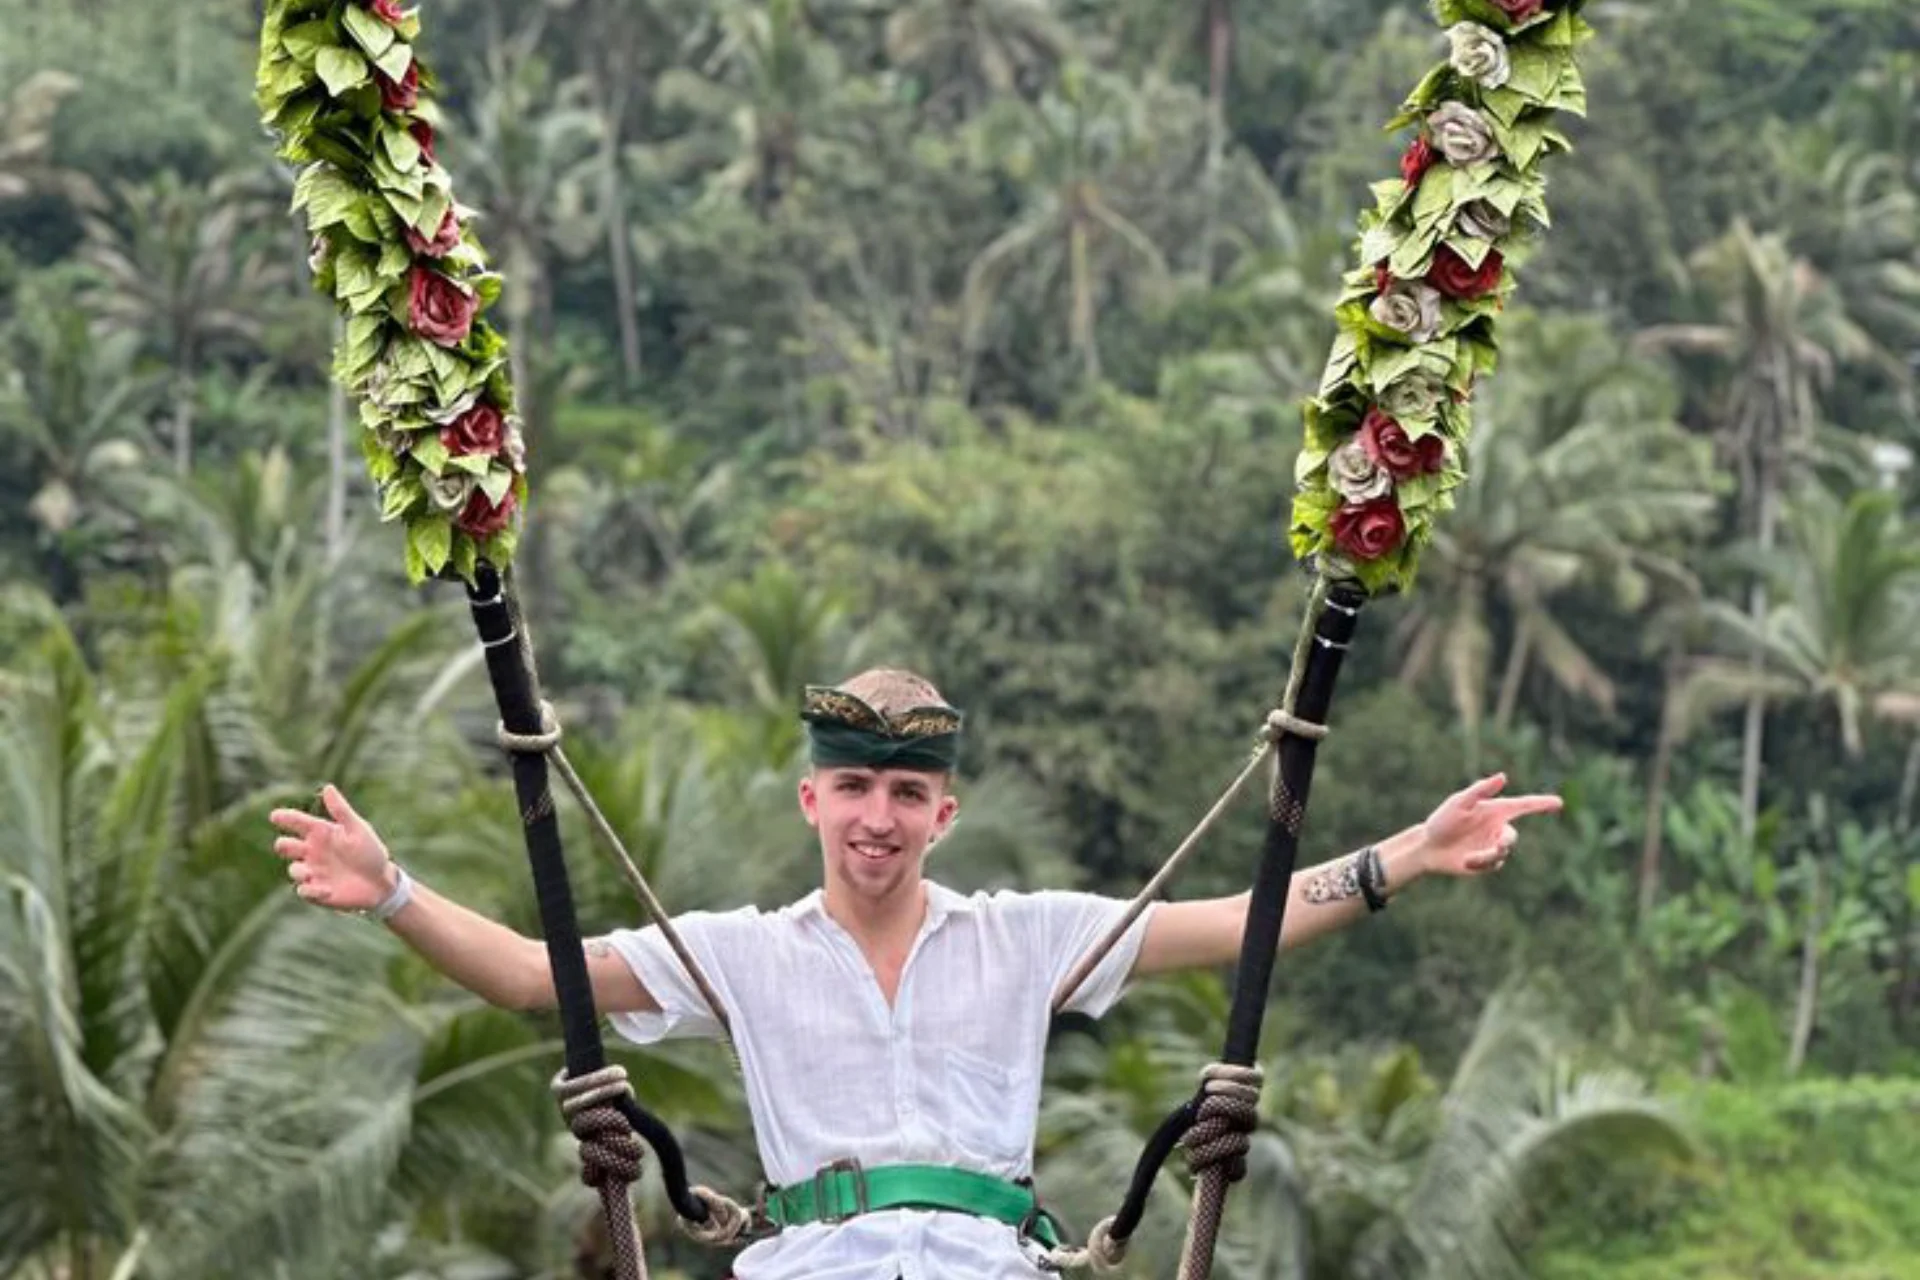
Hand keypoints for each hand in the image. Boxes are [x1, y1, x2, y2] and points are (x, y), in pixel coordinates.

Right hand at [268, 785, 395, 911]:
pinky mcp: (316, 892)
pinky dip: (311, 891)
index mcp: (320, 833)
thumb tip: (327, 787)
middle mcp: (312, 852)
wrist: (381, 883)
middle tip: (286, 845)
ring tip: (308, 872)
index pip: (298, 822)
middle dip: (283, 845)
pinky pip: (304, 891)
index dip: (285, 818)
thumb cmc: (370, 852)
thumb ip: (341, 811)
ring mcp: (313, 872)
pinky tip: (325, 890)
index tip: (275, 816)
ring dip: (298, 871)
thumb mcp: (357, 829)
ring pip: (293, 869)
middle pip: (286, 846)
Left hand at [1416, 772, 1562, 877]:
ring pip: (1503, 852)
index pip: (1523, 806)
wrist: (1428, 847)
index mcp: (1494, 810)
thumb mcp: (1459, 803)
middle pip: (1512, 837)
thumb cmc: (1442, 821)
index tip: (1559, 802)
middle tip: (1499, 845)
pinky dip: (1480, 863)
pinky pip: (1493, 864)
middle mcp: (1497, 827)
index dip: (1542, 804)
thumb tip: (1503, 776)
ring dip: (1487, 855)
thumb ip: (1480, 790)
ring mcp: (1493, 845)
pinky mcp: (1487, 862)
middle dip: (1506, 842)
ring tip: (1468, 858)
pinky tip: (1465, 861)